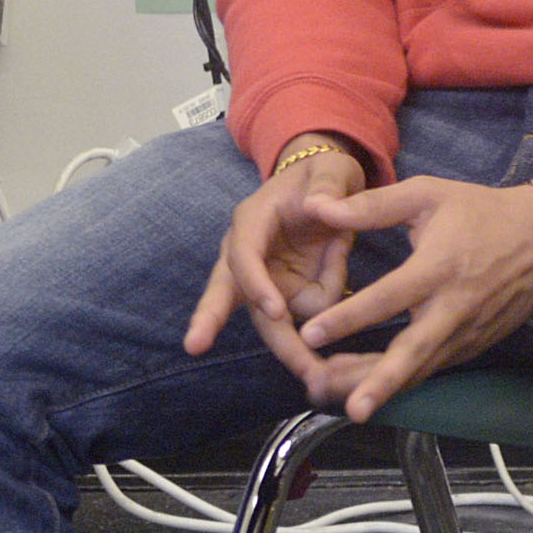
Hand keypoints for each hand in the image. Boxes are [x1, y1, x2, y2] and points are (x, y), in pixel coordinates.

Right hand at [179, 138, 371, 383]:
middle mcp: (247, 255)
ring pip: (269, 322)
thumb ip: (329, 185)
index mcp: (253, 220)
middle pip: (226, 293)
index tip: (276, 311)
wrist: (326, 189)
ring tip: (322, 364)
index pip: (245, 254)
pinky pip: (307, 317)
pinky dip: (327, 314)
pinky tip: (339, 274)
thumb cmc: (322, 176)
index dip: (256, 282)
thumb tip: (318, 205)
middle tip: (194, 347)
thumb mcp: (332, 169)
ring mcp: (264, 280)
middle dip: (211, 320)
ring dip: (295, 348)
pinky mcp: (284, 296)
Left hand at [288, 173, 532, 418]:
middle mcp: (453, 307)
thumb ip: (372, 205)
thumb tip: (319, 207)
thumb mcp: (427, 194)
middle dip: (380, 382)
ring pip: (420, 369)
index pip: (388, 298)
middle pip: (413, 353)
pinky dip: (402, 381)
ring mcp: (467, 332)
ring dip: (383, 388)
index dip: (349, 318)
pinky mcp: (473, 346)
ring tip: (342, 404)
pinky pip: (432, 368)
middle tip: (350, 408)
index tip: (311, 335)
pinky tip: (368, 386)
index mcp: (438, 267)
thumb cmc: (480, 212)